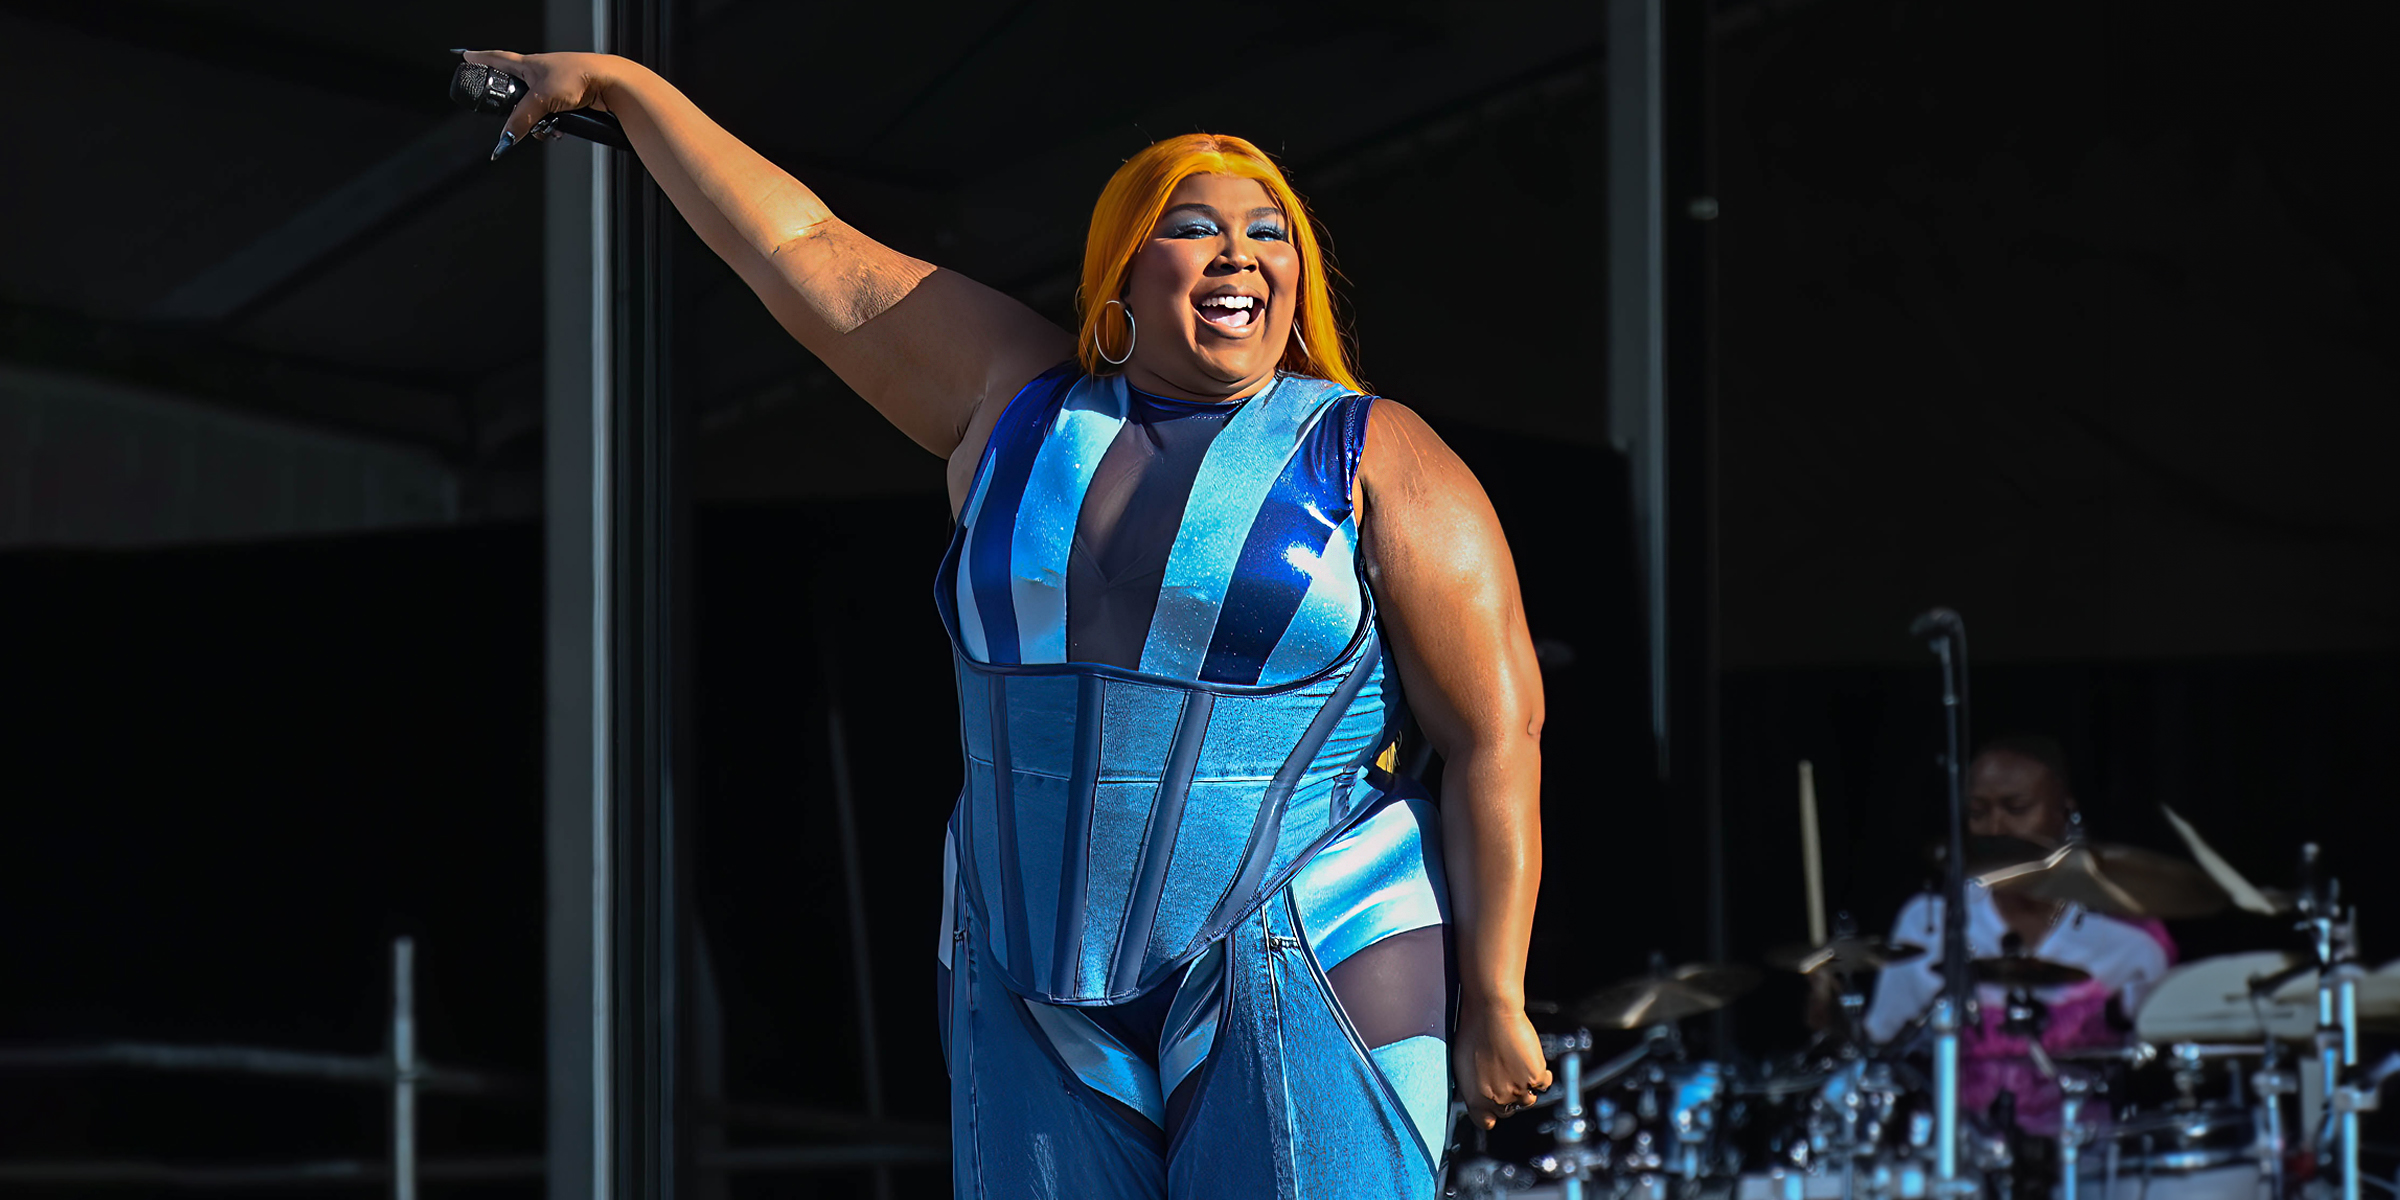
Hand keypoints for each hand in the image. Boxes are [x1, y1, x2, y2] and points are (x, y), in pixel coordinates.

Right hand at [458, 50, 623, 153]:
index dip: (480, 59)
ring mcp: (554, 86)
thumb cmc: (578, 76)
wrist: (610, 83)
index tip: (466, 57)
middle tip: (522, 120)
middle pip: (516, 94)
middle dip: (518, 112)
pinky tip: (561, 129)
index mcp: (527, 64)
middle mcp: (539, 73)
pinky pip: (552, 117)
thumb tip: (507, 136)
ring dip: (539, 123)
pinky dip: (554, 125)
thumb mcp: (542, 99)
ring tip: (549, 127)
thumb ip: (522, 119)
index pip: (496, 58)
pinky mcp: (568, 99)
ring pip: (535, 110)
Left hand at [1453, 995, 1553, 1128]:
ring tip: (1518, 1067)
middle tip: (1505, 1077)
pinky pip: (1544, 1083)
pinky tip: (1532, 1061)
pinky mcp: (1536, 1077)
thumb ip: (1470, 1086)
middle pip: (1508, 1110)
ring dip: (1525, 1087)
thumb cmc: (1472, 1033)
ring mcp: (1518, 1090)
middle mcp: (1497, 1100)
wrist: (1491, 1014)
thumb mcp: (1460, 1065)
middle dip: (1507, 1097)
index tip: (1492, 1109)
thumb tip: (1474, 1094)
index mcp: (1475, 1100)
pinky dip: (1542, 1075)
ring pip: (1528, 1100)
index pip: (1485, 1123)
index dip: (1490, 1115)